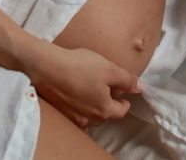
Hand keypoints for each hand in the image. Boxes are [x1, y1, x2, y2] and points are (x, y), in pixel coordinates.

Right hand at [28, 46, 144, 127]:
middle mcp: (88, 119)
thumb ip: (127, 80)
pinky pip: (74, 113)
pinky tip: (75, 92)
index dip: (125, 104)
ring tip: (92, 91)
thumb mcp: (109, 69)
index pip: (120, 112)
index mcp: (103, 110)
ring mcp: (72, 117)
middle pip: (104, 116)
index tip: (125, 98)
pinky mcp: (59, 112)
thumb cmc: (78, 66)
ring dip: (93, 106)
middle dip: (108, 105)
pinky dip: (79, 105)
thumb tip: (141, 87)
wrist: (45, 67)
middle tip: (108, 91)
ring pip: (88, 116)